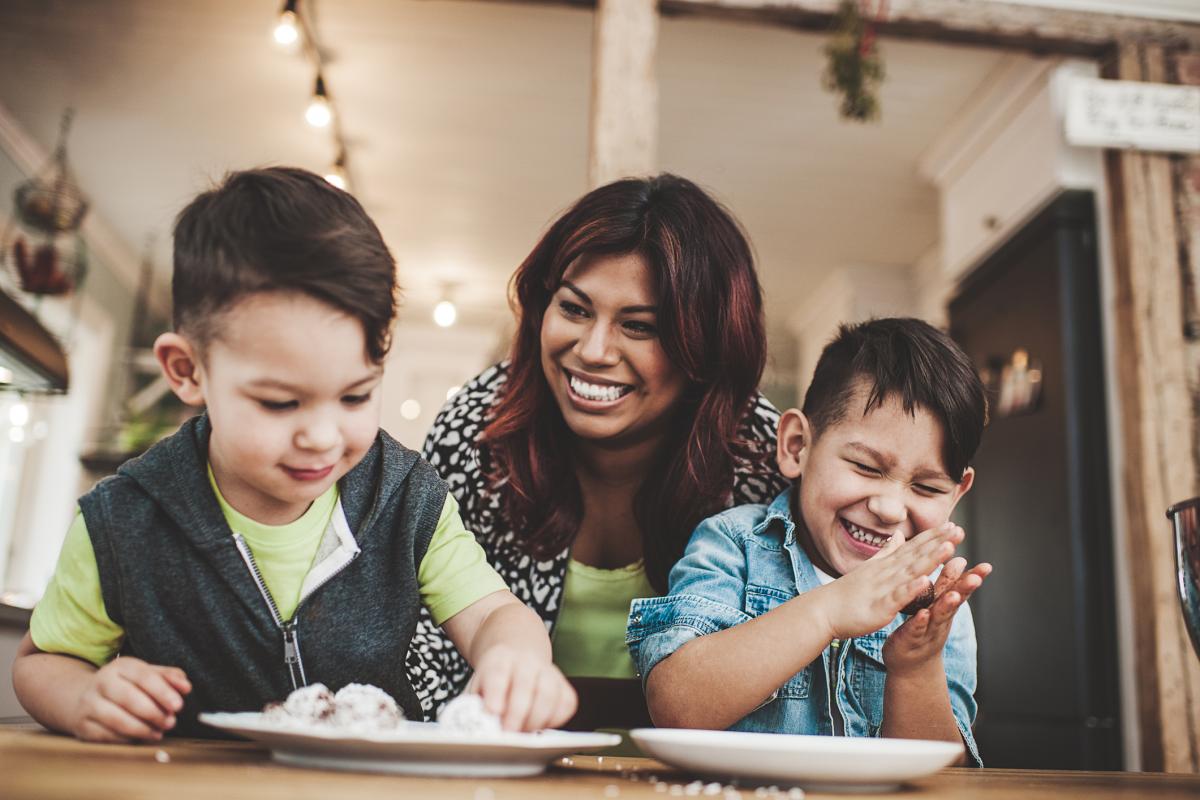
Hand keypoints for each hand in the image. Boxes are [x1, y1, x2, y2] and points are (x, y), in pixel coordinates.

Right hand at [70, 657, 190, 742]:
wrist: (83, 697)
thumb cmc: (125, 685)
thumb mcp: (146, 674)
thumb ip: (169, 677)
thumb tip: (185, 687)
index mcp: (120, 666)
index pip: (144, 677)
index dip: (163, 691)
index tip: (179, 705)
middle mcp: (101, 682)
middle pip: (129, 698)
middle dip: (154, 712)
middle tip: (170, 722)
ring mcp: (89, 704)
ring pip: (117, 719)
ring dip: (142, 729)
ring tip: (159, 732)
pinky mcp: (83, 726)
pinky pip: (107, 736)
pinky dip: (127, 739)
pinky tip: (141, 738)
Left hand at [469, 644, 576, 731]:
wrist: (517, 658)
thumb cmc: (493, 682)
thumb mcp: (477, 688)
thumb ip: (475, 707)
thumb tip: (477, 730)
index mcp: (499, 659)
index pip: (497, 673)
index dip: (496, 693)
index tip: (492, 712)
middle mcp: (526, 661)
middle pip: (525, 684)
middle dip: (517, 713)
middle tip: (509, 735)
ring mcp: (548, 671)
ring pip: (550, 693)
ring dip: (536, 720)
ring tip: (523, 734)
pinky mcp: (564, 686)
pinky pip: (567, 703)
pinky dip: (556, 720)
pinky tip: (541, 727)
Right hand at [812, 523, 963, 640]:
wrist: (823, 610)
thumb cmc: (846, 593)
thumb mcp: (869, 567)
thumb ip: (886, 552)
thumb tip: (898, 535)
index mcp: (886, 566)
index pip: (913, 547)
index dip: (932, 537)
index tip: (951, 526)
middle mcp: (886, 573)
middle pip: (916, 555)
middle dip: (938, 543)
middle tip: (958, 530)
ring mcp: (883, 588)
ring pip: (910, 572)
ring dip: (929, 559)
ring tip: (948, 548)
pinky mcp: (879, 607)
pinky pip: (897, 597)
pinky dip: (911, 589)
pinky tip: (925, 581)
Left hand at [883, 557, 991, 676]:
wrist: (910, 666)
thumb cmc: (921, 628)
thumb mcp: (933, 604)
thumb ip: (942, 584)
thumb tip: (953, 558)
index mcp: (943, 606)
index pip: (960, 589)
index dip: (973, 578)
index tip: (987, 567)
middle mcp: (940, 618)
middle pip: (954, 601)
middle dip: (965, 589)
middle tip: (976, 577)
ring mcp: (927, 630)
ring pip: (938, 616)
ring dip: (947, 606)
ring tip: (954, 594)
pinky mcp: (909, 639)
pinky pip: (916, 629)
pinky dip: (920, 622)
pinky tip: (923, 613)